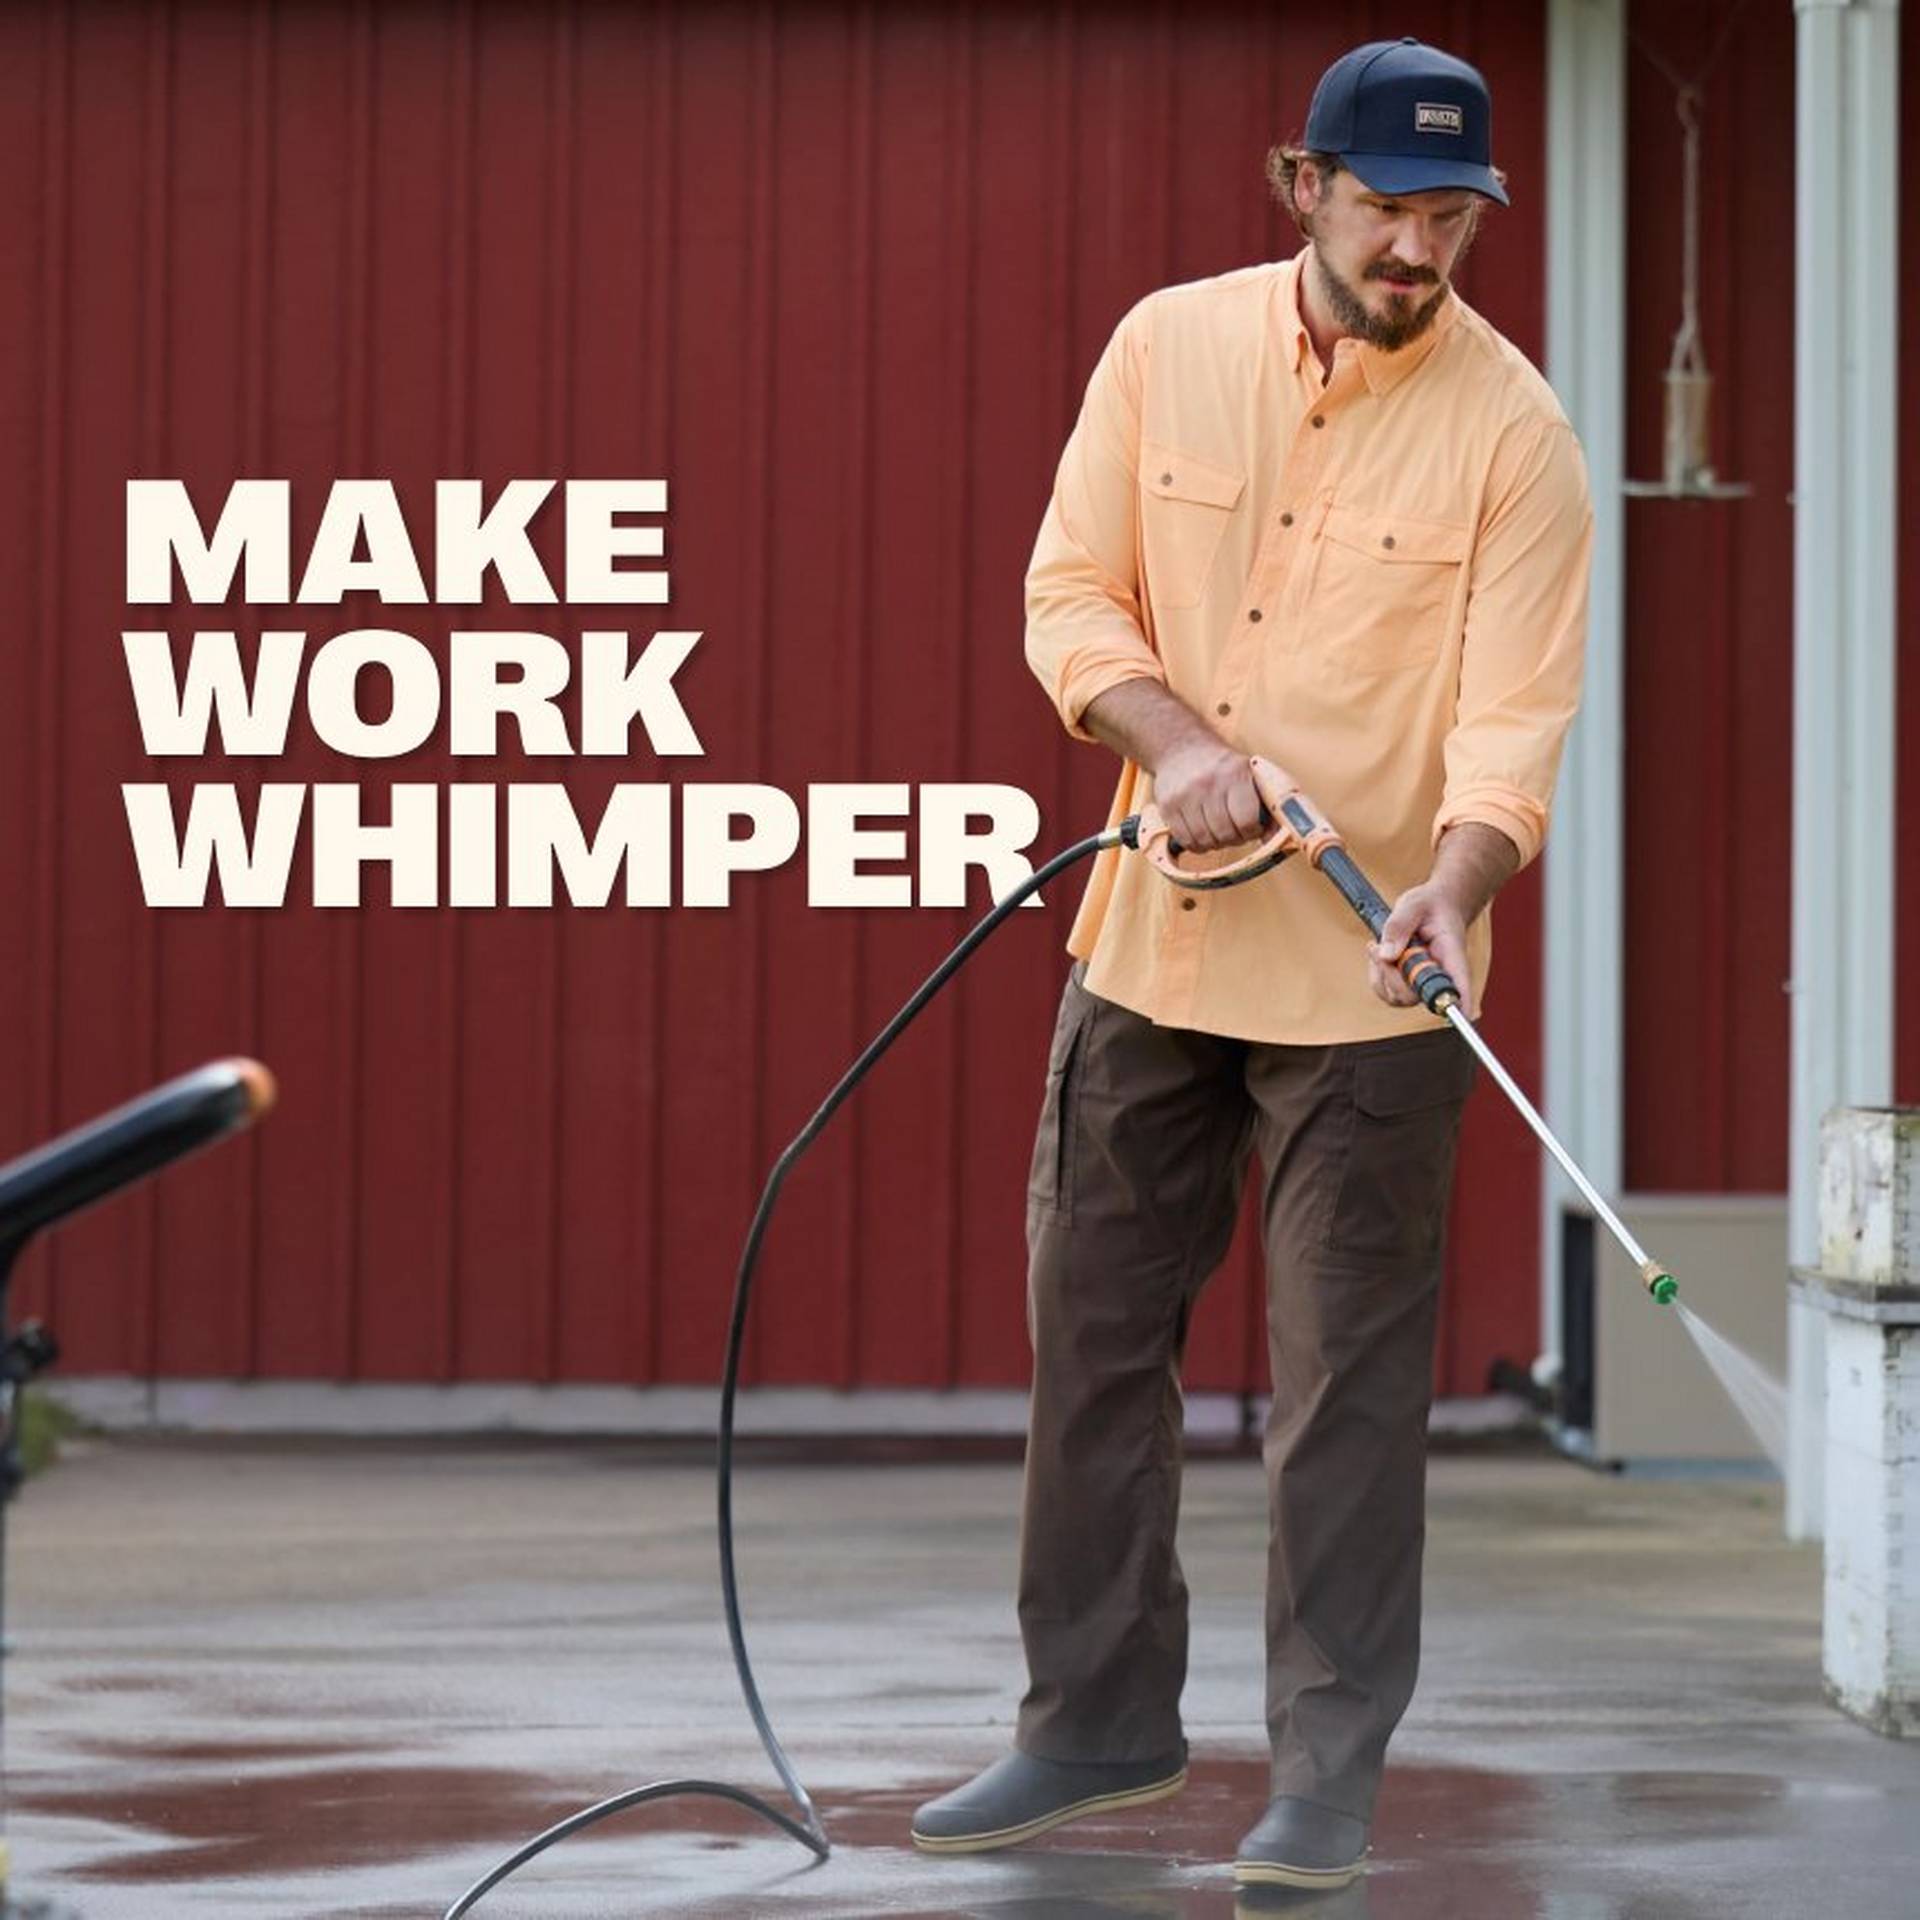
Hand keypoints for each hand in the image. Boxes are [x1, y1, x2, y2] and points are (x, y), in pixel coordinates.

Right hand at [1149, 738, 1264, 852]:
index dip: (1252, 831)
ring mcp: (1185, 796)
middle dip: (1234, 839)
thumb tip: (1276, 839)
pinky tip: (1202, 831)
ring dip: (1215, 843)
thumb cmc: (1221, 767)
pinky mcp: (1168, 806)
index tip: (1252, 828)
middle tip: (1235, 830)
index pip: (1247, 821)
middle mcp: (1208, 784)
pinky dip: (1197, 844)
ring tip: (1218, 830)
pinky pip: (1186, 840)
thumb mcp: (1248, 776)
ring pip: (1205, 841)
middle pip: (1226, 834)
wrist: (1181, 749)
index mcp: (1235, 775)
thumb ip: (1267, 805)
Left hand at [1368, 881, 1475, 1018]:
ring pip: (1398, 998)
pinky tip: (1379, 953)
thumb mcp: (1413, 905)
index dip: (1458, 1002)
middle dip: (1391, 975)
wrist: (1434, 906)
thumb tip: (1387, 956)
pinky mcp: (1408, 984)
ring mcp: (1423, 982)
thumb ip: (1399, 926)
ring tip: (1379, 944)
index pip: (1457, 984)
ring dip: (1380, 974)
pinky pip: (1387, 993)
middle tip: (1381, 946)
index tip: (1462, 1016)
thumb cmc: (1429, 905)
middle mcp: (1439, 975)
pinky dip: (1376, 975)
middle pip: (1415, 996)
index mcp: (1451, 955)